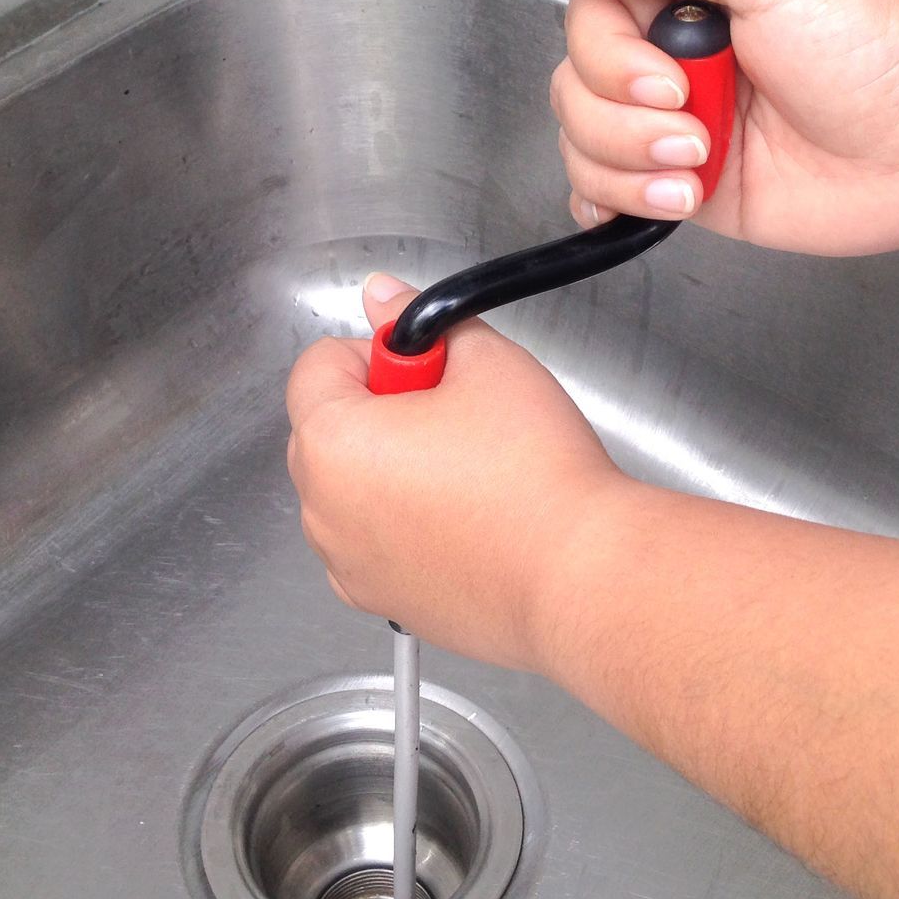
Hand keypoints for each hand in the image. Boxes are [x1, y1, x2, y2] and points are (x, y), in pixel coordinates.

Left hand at [284, 273, 619, 670]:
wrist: (579, 575)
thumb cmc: (534, 473)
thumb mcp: (485, 361)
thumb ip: (419, 321)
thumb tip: (384, 297)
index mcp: (331, 442)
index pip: (318, 365)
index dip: (378, 353)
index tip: (428, 369)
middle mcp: (321, 510)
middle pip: (327, 429)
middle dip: (380, 411)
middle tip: (454, 418)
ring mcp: (347, 564)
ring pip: (348, 490)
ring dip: (388, 470)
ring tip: (465, 473)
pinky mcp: (380, 601)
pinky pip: (371, 544)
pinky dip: (401, 526)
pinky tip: (464, 521)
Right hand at [550, 0, 898, 255]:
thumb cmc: (884, 38)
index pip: (589, 17)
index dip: (610, 58)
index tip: (674, 80)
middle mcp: (674, 60)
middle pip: (575, 86)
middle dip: (620, 119)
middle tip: (697, 132)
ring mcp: (679, 129)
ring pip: (584, 145)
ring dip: (625, 166)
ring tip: (698, 171)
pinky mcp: (694, 192)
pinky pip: (609, 197)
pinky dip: (610, 202)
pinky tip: (656, 201)